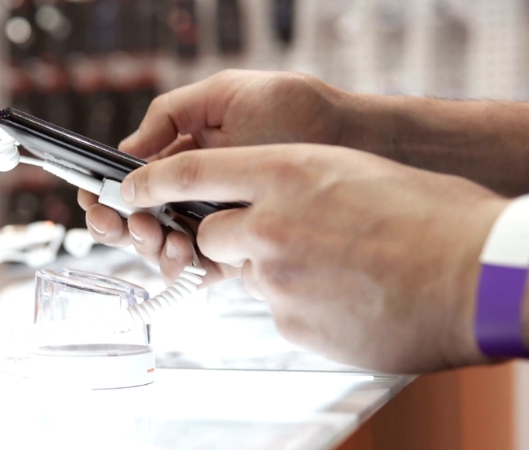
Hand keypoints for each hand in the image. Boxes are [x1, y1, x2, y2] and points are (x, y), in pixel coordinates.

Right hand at [81, 70, 356, 281]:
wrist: (349, 136)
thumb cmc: (293, 108)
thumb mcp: (223, 94)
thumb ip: (170, 116)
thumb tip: (127, 150)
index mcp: (184, 158)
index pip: (133, 183)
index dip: (107, 195)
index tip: (96, 200)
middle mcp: (195, 195)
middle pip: (138, 221)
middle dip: (119, 226)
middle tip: (123, 220)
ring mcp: (216, 224)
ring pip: (161, 249)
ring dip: (146, 246)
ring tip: (156, 233)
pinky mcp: (241, 249)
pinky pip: (200, 269)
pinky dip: (182, 268)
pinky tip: (181, 253)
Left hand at [120, 145, 506, 372]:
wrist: (477, 276)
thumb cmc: (432, 217)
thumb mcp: (355, 173)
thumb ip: (297, 184)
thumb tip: (270, 199)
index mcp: (285, 173)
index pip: (191, 172)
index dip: (152, 180)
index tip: (131, 188)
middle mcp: (268, 225)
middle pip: (211, 233)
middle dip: (232, 236)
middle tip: (280, 237)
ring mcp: (276, 280)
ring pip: (250, 274)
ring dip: (277, 270)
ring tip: (335, 267)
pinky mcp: (291, 326)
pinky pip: (280, 310)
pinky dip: (303, 303)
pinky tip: (346, 296)